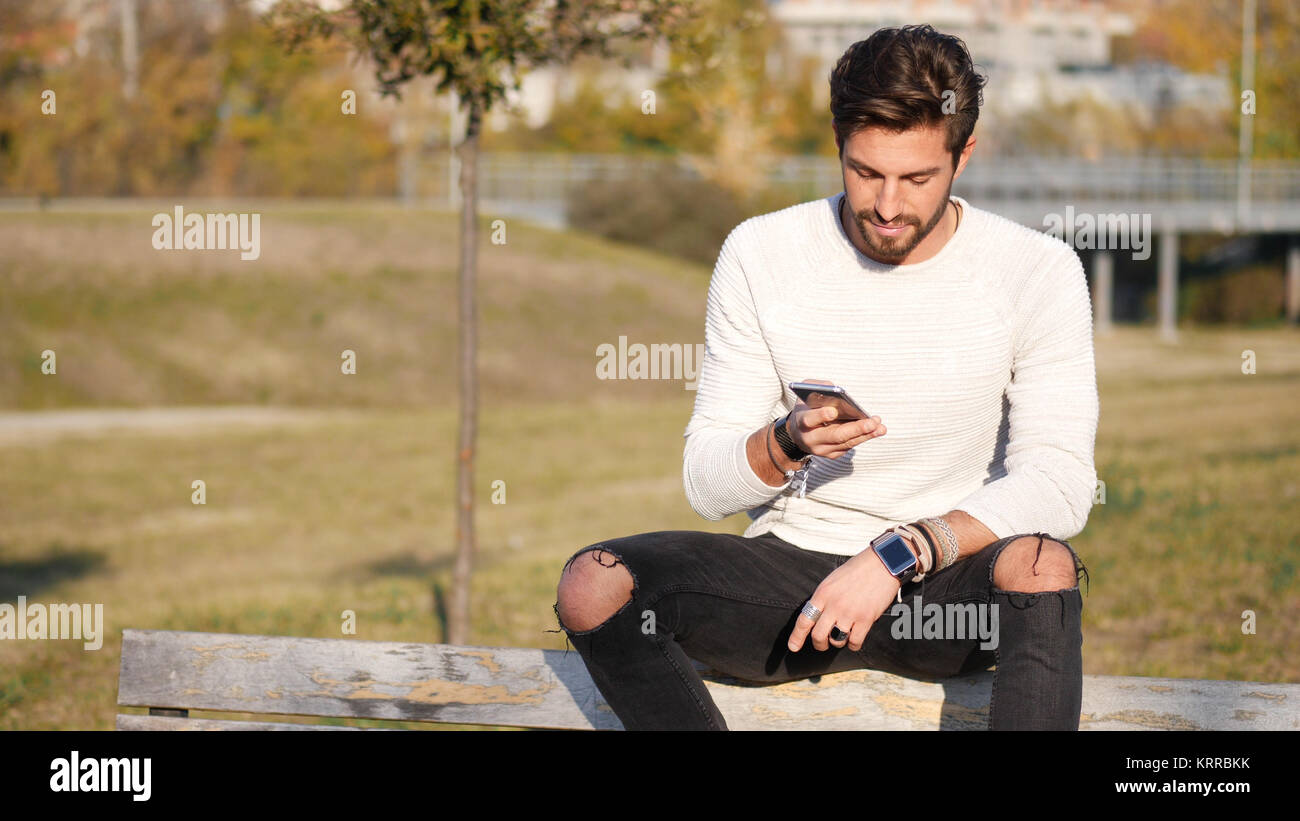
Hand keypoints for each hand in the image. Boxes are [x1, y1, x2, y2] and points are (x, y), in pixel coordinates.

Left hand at [787, 544, 902, 652]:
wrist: (882, 563)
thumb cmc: (857, 570)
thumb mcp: (832, 580)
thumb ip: (824, 599)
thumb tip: (817, 617)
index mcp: (822, 594)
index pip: (804, 620)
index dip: (797, 637)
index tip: (793, 647)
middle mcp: (834, 605)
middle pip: (818, 635)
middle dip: (819, 644)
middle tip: (822, 644)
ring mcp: (850, 613)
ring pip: (836, 641)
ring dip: (837, 642)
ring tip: (841, 636)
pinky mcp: (866, 619)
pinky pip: (854, 642)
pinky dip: (853, 644)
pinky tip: (854, 639)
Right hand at [789, 377, 885, 459]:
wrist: (799, 434)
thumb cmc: (807, 409)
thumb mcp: (806, 394)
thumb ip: (818, 387)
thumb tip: (836, 390)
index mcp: (802, 422)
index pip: (810, 419)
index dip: (820, 416)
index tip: (833, 411)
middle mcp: (811, 439)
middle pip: (835, 435)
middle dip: (855, 429)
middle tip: (872, 422)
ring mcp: (822, 449)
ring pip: (847, 442)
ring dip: (866, 434)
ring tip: (880, 426)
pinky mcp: (832, 454)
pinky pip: (850, 445)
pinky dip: (864, 437)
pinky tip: (876, 430)